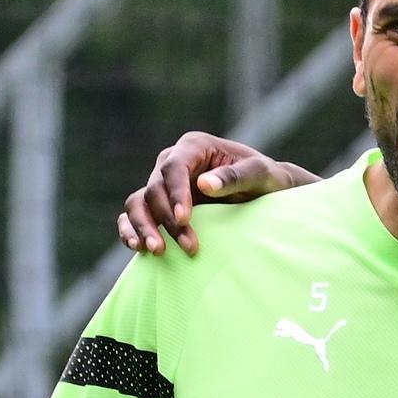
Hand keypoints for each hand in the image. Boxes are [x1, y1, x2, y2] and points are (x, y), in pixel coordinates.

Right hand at [118, 131, 312, 257]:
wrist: (266, 194)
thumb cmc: (267, 180)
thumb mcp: (260, 175)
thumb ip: (235, 177)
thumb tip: (204, 184)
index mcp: (195, 147)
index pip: (173, 167)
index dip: (175, 194)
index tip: (185, 219)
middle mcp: (172, 162)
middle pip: (155, 189)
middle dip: (168, 219)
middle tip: (189, 247)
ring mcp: (163, 184)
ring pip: (139, 202)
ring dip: (144, 227)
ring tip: (156, 251)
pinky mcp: (159, 204)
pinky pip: (134, 215)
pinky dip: (130, 229)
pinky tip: (137, 247)